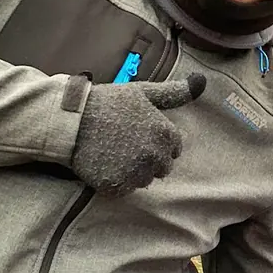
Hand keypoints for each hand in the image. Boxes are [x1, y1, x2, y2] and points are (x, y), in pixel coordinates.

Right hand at [70, 73, 205, 196]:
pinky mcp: (118, 186)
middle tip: (123, 145)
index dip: (157, 144)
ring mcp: (137, 172)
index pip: (174, 150)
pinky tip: (103, 164)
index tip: (138, 135)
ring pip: (144, 180)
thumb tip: (202, 81)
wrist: (71, 119)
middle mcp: (156, 155)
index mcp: (166, 134)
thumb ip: (175, 92)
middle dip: (147, 160)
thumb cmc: (108, 102)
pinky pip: (124, 190)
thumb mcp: (143, 92)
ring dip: (132, 172)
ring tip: (112, 153)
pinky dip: (115, 182)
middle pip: (161, 168)